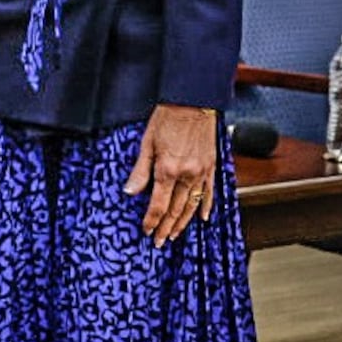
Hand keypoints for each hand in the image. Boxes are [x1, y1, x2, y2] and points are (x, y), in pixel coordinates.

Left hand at [122, 102, 217, 245]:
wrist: (193, 100)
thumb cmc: (167, 117)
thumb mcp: (146, 141)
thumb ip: (140, 170)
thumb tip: (130, 191)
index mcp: (168, 169)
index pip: (159, 205)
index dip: (152, 221)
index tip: (146, 231)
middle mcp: (187, 174)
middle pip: (176, 209)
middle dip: (166, 227)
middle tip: (159, 241)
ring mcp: (201, 172)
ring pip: (193, 205)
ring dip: (183, 223)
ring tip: (175, 235)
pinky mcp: (211, 166)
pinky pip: (210, 192)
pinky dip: (206, 206)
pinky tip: (203, 218)